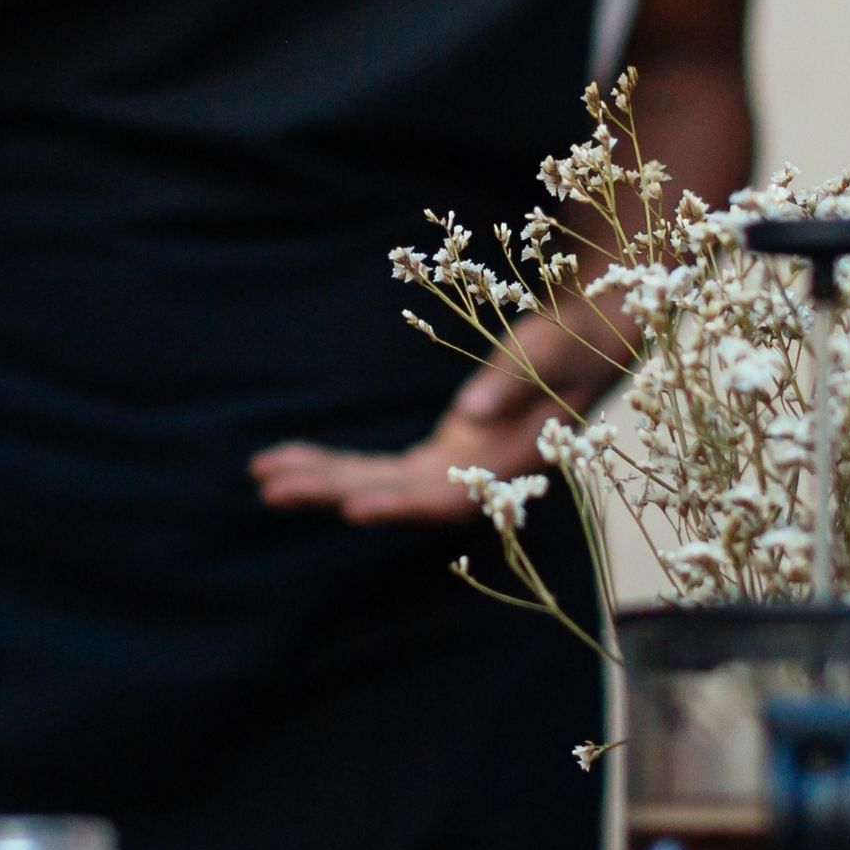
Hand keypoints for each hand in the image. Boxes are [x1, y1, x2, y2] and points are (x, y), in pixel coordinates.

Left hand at [252, 367, 552, 526]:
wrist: (588, 343)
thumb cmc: (573, 342)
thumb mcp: (552, 351)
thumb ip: (513, 381)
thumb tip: (470, 415)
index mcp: (506, 463)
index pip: (446, 498)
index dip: (400, 504)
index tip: (351, 508)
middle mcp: (473, 479)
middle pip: (395, 496)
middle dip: (334, 493)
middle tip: (271, 489)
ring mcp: (452, 470)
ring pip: (377, 485)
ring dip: (322, 481)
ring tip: (262, 476)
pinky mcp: (438, 457)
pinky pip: (377, 469)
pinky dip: (334, 464)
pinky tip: (287, 459)